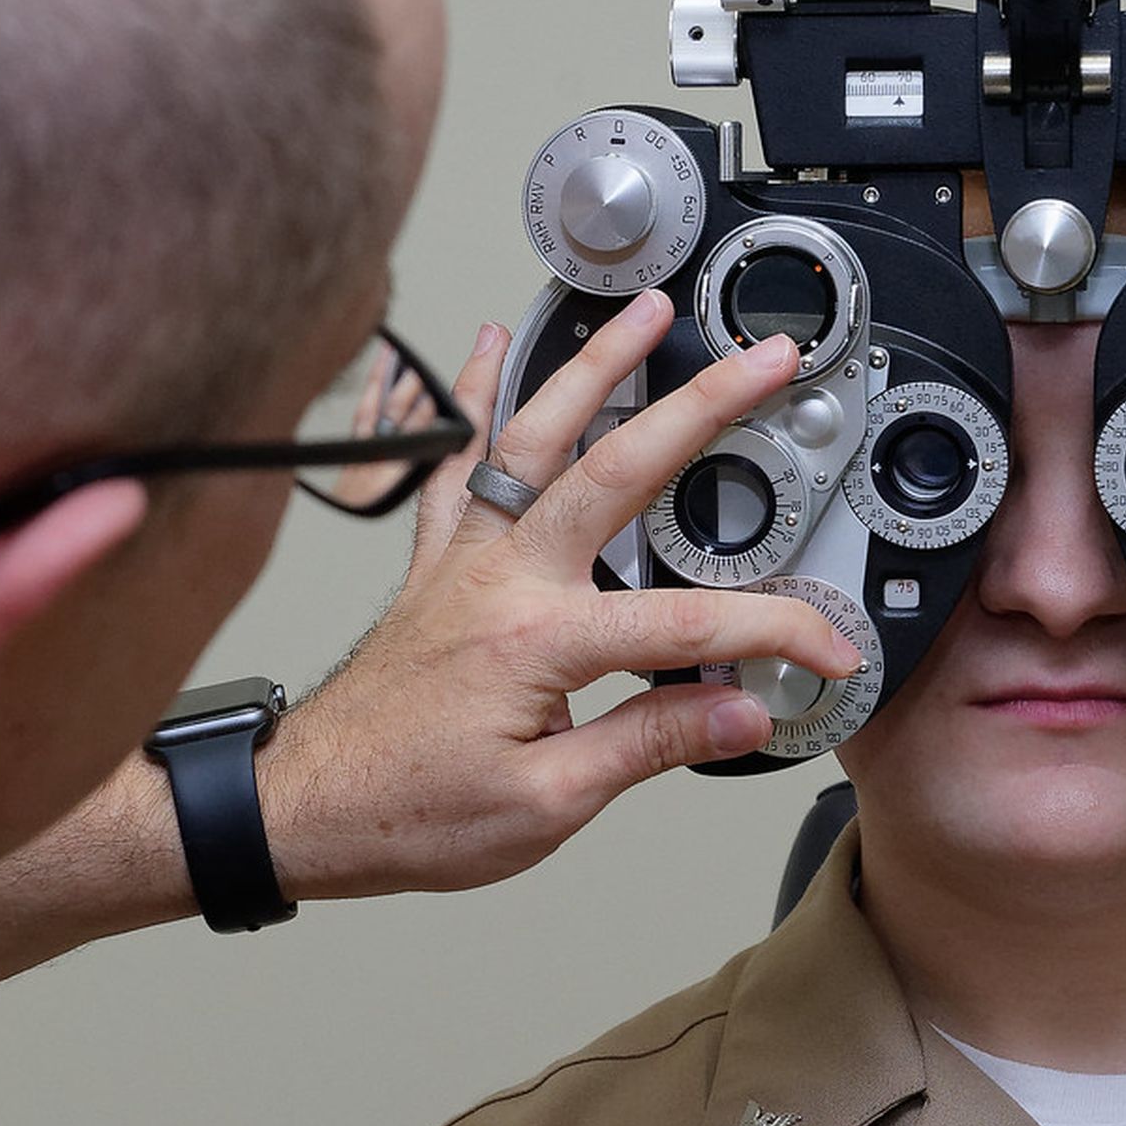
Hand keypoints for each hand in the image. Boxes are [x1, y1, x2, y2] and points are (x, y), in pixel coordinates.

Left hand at [265, 289, 861, 898]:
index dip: (775, 633)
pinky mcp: (434, 564)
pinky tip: (492, 344)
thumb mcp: (547, 805)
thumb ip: (648, 744)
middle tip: (759, 361)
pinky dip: (476, 398)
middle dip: (700, 406)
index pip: (689, 626)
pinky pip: (456, 461)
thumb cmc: (406, 813)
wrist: (299, 811)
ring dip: (592, 365)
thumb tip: (741, 712)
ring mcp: (463, 560)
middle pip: (617, 470)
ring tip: (643, 312)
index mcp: (539, 641)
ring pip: (533, 436)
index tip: (826, 648)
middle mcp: (499, 579)